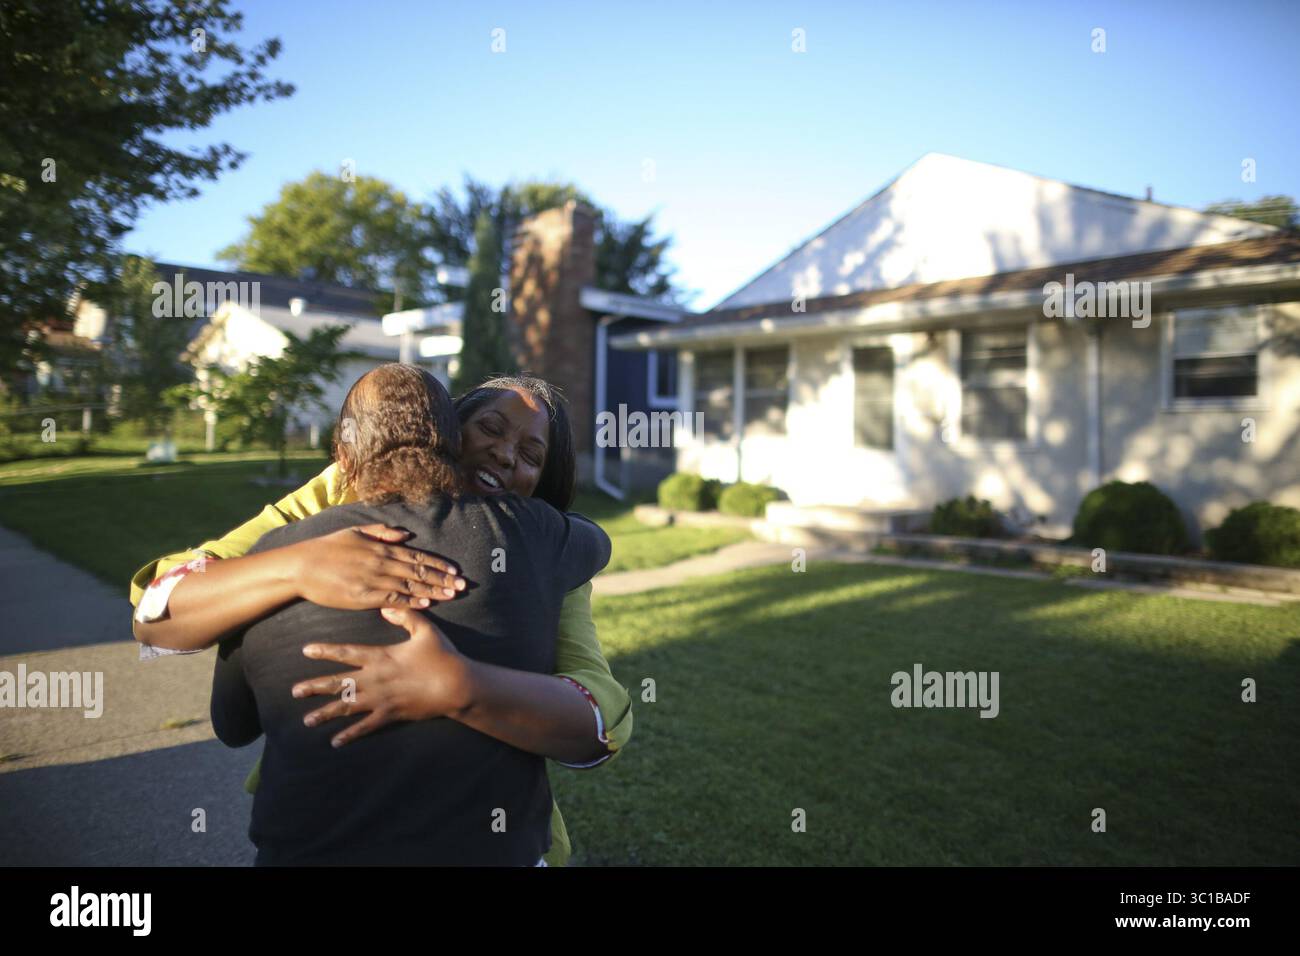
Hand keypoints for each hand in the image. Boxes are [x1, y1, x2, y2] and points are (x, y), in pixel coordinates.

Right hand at [289, 524, 464, 610]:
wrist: (301, 566)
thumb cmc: (327, 548)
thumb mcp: (355, 532)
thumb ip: (382, 532)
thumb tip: (406, 535)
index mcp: (382, 547)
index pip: (418, 556)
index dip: (439, 564)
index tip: (455, 571)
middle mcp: (382, 562)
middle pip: (419, 572)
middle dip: (443, 579)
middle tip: (463, 586)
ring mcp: (374, 580)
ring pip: (410, 586)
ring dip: (433, 591)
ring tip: (452, 595)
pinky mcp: (364, 596)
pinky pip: (393, 599)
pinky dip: (412, 601)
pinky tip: (427, 603)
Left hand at [291, 606, 474, 746]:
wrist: (456, 685)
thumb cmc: (442, 655)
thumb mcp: (425, 630)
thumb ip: (405, 615)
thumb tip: (386, 606)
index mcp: (381, 657)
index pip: (346, 653)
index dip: (325, 651)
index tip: (305, 650)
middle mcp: (375, 679)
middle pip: (339, 683)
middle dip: (315, 687)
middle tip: (294, 691)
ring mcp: (381, 699)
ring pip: (347, 707)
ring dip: (326, 713)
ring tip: (307, 720)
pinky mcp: (391, 715)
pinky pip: (366, 727)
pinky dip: (350, 734)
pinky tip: (335, 742)